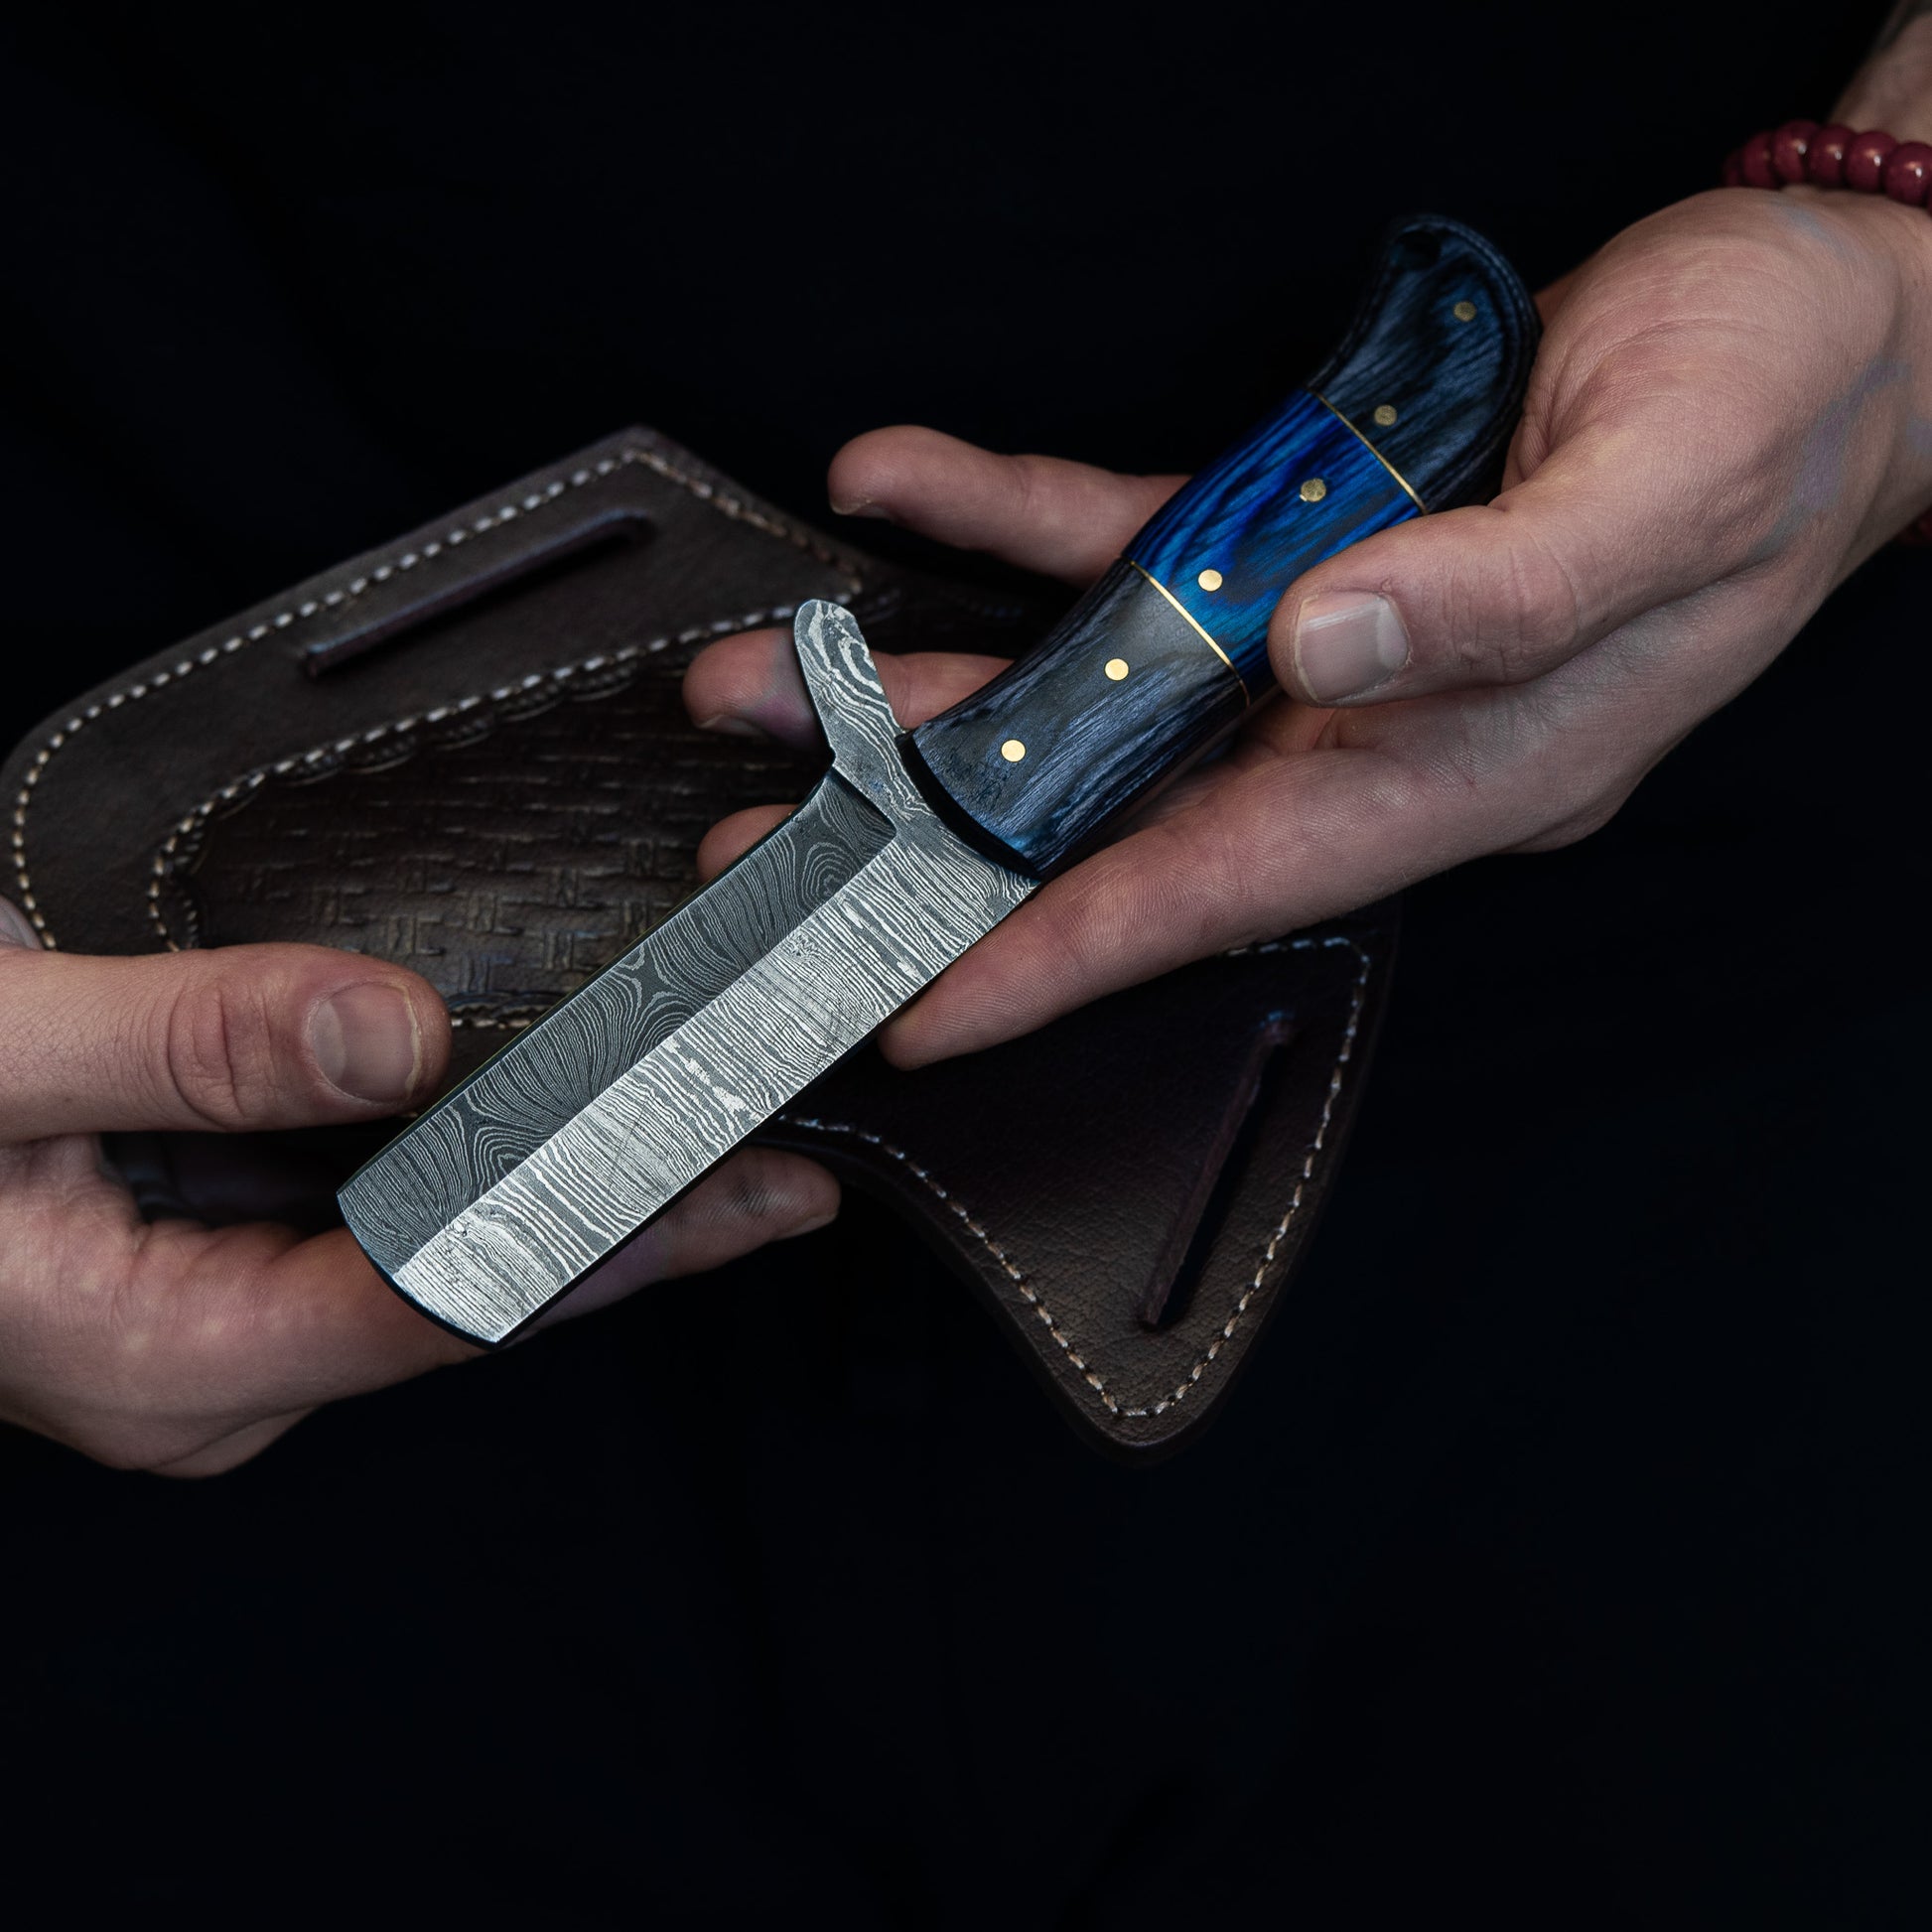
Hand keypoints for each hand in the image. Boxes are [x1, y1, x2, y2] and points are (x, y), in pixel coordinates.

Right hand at [0, 901, 836, 1473]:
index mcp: (162, 1347)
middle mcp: (209, 1351)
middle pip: (469, 1289)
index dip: (611, 1235)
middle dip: (631, 1229)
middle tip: (788, 1162)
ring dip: (570, 1191)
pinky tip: (564, 1106)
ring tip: (717, 1128)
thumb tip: (391, 1031)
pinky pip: (377, 1208)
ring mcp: (212, 1306)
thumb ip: (178, 1041)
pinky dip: (478, 1156)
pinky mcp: (208, 1247)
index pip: (442, 1299)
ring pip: (434, 1251)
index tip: (747, 1185)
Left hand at [686, 186, 1931, 1066]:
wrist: (1813, 330)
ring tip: (777, 689)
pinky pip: (1128, 541)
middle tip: (769, 858)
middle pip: (1118, 815)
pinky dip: (1013, 519)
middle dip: (939, 841)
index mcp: (1459, 769)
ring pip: (1091, 686)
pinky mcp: (1295, 533)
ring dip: (932, 685)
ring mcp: (1317, 637)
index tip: (923, 1013)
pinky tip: (906, 482)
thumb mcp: (1675, 494)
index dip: (1067, 960)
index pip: (1227, 891)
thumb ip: (1507, 594)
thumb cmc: (1781, 423)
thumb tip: (1322, 647)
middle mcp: (1365, 726)